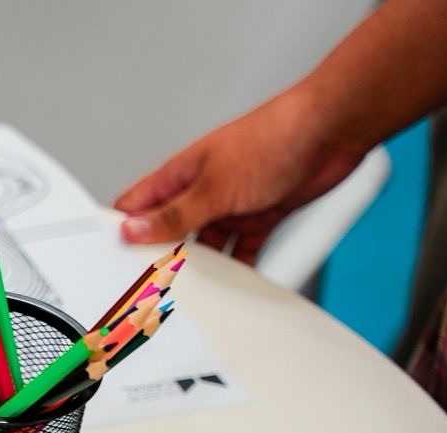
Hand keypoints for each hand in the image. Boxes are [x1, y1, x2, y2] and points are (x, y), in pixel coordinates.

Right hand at [113, 91, 367, 263]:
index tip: (114, 260)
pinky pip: (243, 249)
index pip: (135, 207)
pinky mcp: (259, 215)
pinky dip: (240, 265)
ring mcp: (230, 204)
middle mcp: (201, 190)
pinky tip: (236, 280)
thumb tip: (132, 230)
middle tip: (153, 282)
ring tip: (193, 288)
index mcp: (180, 175)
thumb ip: (175, 214)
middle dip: (160, 255)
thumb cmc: (274, 136)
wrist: (332, 129)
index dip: (121, 231)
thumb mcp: (214, 186)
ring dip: (202, 264)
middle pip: (168, 231)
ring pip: (206, 244)